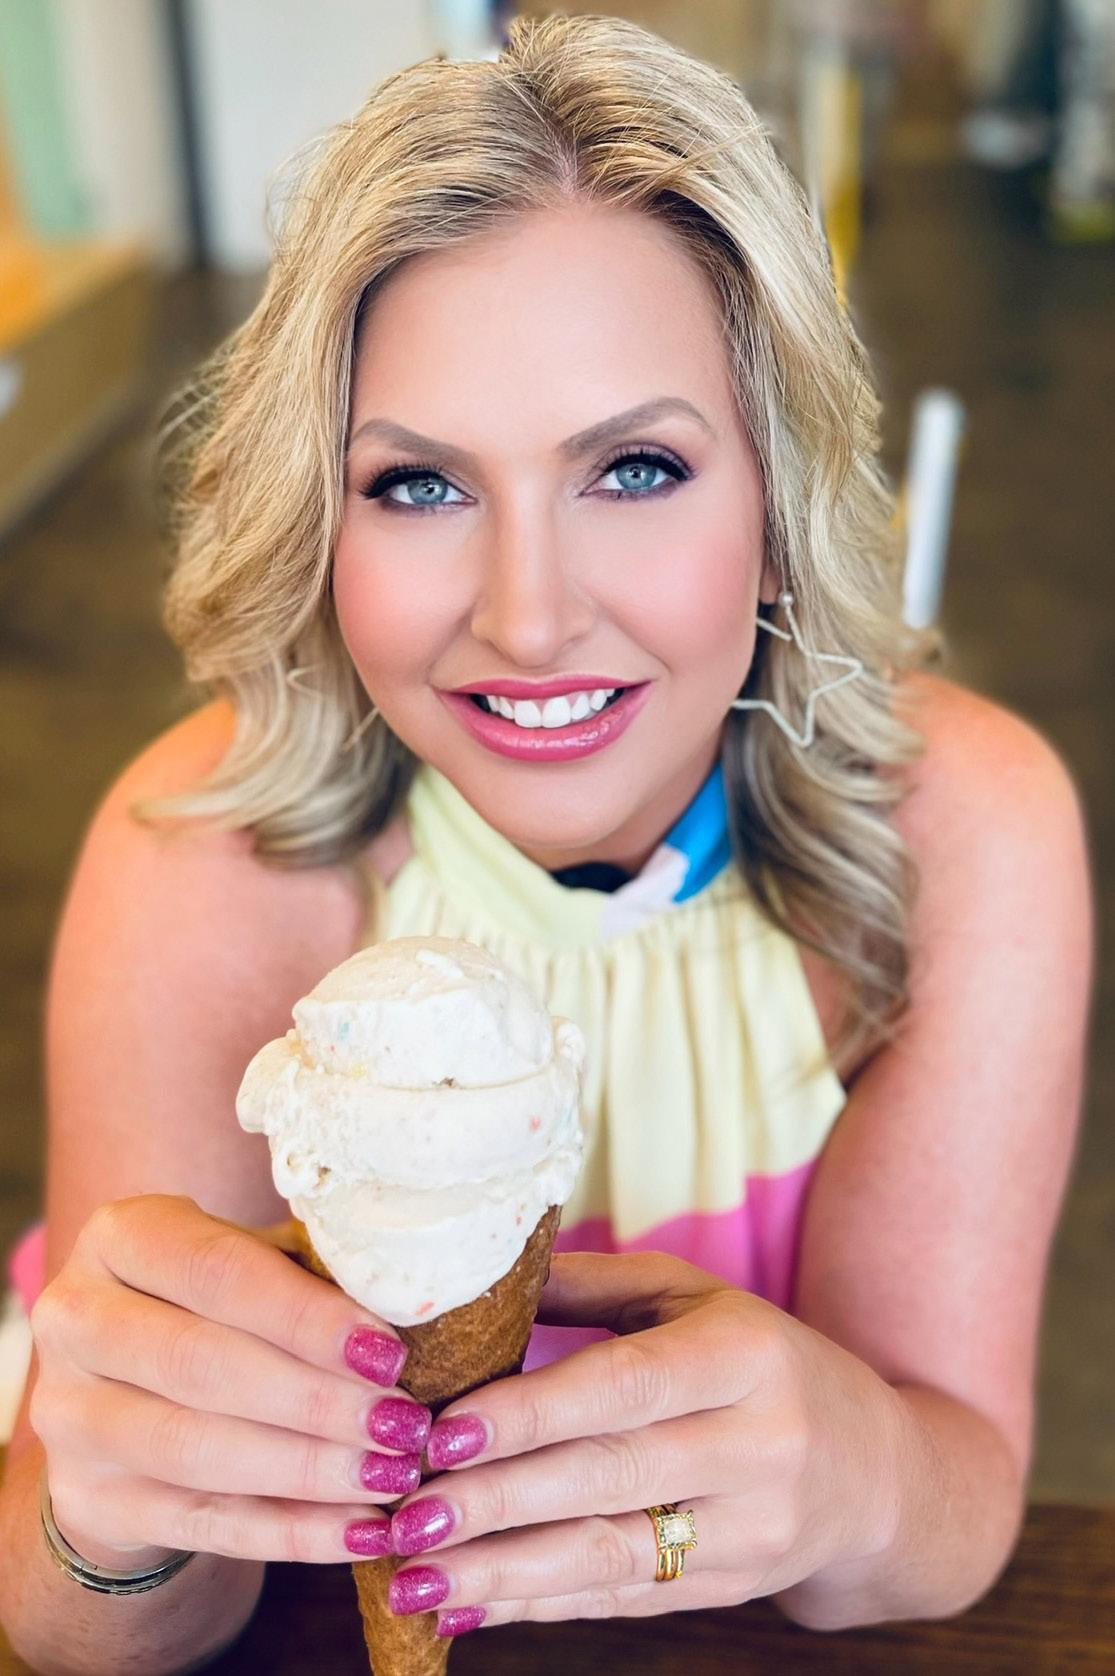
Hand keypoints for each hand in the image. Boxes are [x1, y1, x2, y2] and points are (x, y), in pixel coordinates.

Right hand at [29, 1195, 433, 1567]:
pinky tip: (361, 1530)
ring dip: (309, 1469)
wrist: (130, 1390)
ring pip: (197, 1451)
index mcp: (122, 1237)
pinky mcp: (90, 1499)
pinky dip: (291, 1532)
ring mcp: (70, 1417)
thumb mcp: (253, 1264)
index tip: (390, 1353)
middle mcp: (76, 1319)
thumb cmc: (220, 1305)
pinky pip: (203, 1524)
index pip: (218, 1272)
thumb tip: (412, 1304)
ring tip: (393, 1476)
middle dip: (317, 1400)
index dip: (307, 1317)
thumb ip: (314, 1272)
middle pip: (203, 1365)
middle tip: (403, 1423)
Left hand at [383, 1251, 900, 1637]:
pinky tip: (468, 1606)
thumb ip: (592, 1286)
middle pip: (608, 1478)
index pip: (624, 1387)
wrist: (875, 1470)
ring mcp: (752, 1530)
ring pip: (610, 1555)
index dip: (531, 1413)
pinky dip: (540, 1606)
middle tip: (404, 1516)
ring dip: (503, 1573)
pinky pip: (623, 1598)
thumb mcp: (695, 1299)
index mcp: (743, 1354)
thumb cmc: (760, 1359)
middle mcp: (757, 1444)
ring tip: (414, 1579)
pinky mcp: (733, 1587)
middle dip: (496, 1504)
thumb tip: (476, 1279)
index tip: (444, 1433)